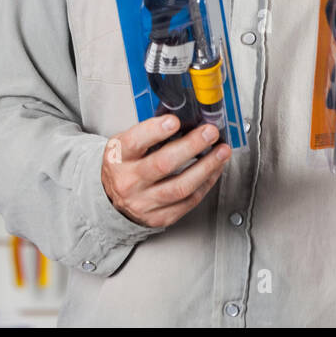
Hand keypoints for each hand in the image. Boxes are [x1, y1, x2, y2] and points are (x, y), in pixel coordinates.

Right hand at [101, 115, 230, 228]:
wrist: (114, 199)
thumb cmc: (125, 166)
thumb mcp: (126, 144)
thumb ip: (150, 132)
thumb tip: (185, 118)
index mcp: (118, 158)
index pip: (134, 142)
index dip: (155, 131)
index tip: (174, 121)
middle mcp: (128, 182)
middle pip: (163, 165)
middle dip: (191, 146)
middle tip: (209, 133)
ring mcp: (144, 203)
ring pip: (181, 187)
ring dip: (206, 167)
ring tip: (221, 152)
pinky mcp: (160, 217)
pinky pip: (188, 201)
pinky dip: (205, 183)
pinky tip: (214, 170)